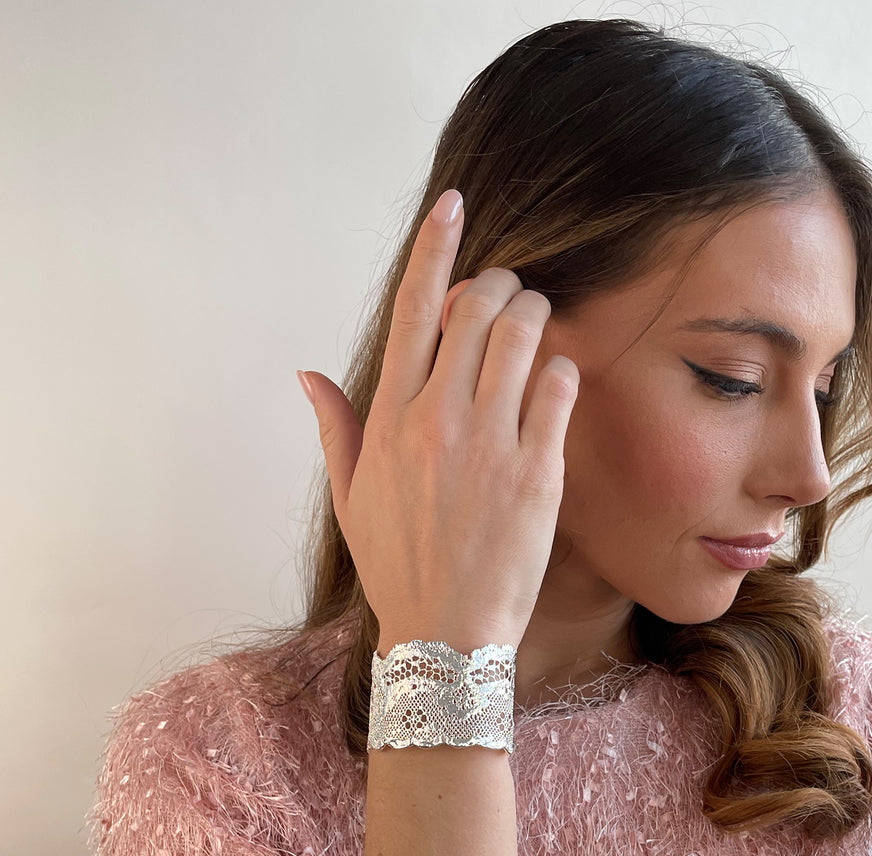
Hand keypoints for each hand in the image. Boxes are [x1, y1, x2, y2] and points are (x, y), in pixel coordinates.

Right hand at [298, 188, 579, 655]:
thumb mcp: (351, 499)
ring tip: (533, 326)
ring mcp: (490, 444)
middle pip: (476, 308)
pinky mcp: (538, 472)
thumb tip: (309, 373)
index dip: (435, 248)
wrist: (446, 634)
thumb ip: (336, 427)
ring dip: (534, 314)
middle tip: (507, 296)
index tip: (453, 206)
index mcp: (388, 420)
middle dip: (499, 285)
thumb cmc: (398, 567)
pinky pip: (559, 387)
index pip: (412, 310)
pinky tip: (556, 380)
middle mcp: (436, 420)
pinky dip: (562, 370)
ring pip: (522, 335)